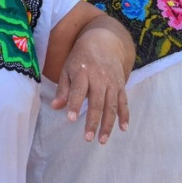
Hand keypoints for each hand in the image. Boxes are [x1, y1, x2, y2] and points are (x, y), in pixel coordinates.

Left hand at [51, 26, 131, 143]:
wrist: (105, 41)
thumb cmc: (81, 58)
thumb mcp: (68, 68)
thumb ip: (63, 89)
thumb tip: (56, 107)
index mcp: (84, 72)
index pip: (79, 90)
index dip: (76, 104)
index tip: (71, 119)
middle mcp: (100, 78)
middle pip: (97, 102)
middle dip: (93, 121)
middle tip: (87, 138)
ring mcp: (113, 83)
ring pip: (111, 106)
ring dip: (108, 124)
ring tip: (102, 140)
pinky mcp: (121, 85)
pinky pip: (124, 102)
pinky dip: (125, 115)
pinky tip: (123, 128)